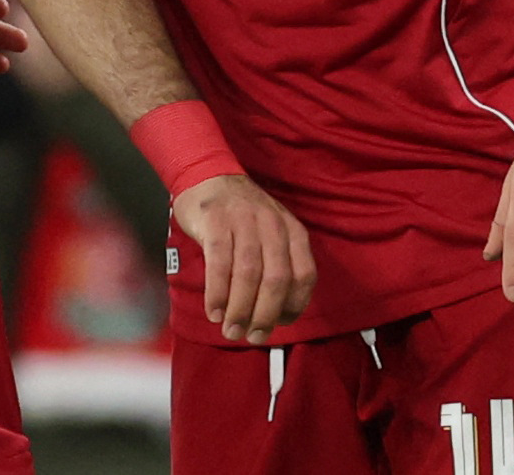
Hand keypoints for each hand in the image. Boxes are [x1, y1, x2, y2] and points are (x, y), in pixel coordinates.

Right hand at [172, 174, 315, 343]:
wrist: (209, 177)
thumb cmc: (242, 218)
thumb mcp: (272, 234)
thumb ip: (279, 266)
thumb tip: (274, 318)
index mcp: (293, 231)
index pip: (304, 276)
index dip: (293, 307)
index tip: (277, 325)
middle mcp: (273, 225)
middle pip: (276, 279)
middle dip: (264, 315)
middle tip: (251, 337)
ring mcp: (244, 221)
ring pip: (248, 274)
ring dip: (239, 309)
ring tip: (230, 331)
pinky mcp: (216, 222)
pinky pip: (219, 263)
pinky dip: (218, 292)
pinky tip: (214, 311)